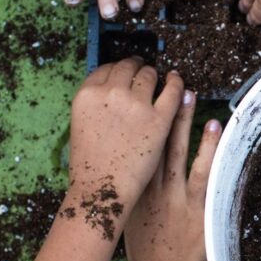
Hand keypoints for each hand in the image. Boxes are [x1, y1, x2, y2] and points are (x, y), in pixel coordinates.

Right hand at [63, 60, 185, 240]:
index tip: (124, 72)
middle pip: (127, 68)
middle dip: (136, 68)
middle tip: (143, 70)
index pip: (105, 69)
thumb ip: (94, 106)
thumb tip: (109, 94)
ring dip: (154, 75)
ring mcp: (136, 105)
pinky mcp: (160, 119)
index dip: (117, 70)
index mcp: (87, 95)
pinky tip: (179, 83)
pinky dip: (177, 84)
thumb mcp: (80, 128)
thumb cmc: (89, 167)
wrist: (102, 192)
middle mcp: (110, 93)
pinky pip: (173, 92)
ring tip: (160, 77)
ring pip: (150, 76)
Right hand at [124, 91, 220, 260]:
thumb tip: (126, 166)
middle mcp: (154, 190)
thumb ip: (131, 191)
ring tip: (191, 98)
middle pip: (158, 144)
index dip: (142, 122)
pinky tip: (215, 130)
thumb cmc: (144, 250)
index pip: (138, 150)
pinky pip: (207, 174)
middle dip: (164, 114)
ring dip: (186, 124)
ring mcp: (178, 198)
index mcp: (135, 191)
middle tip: (170, 85)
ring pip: (182, 154)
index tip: (145, 97)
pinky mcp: (200, 209)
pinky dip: (210, 151)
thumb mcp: (128, 218)